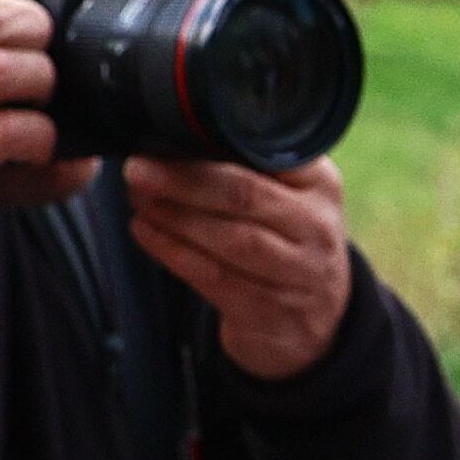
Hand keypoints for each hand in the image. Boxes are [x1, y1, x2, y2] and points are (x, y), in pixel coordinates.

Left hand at [128, 155, 353, 381]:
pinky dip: (174, 253)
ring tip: (139, 200)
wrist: (317, 321)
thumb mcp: (292, 197)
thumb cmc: (289, 242)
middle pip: (246, 197)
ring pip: (230, 240)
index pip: (268, 157)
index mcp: (321, 185)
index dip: (214, 147)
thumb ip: (253, 169)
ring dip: (176, 218)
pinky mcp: (269, 311)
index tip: (169, 138)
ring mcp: (298, 274)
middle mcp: (316, 227)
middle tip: (139, 170)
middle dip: (185, 181)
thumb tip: (179, 140)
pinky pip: (214, 277)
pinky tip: (146, 232)